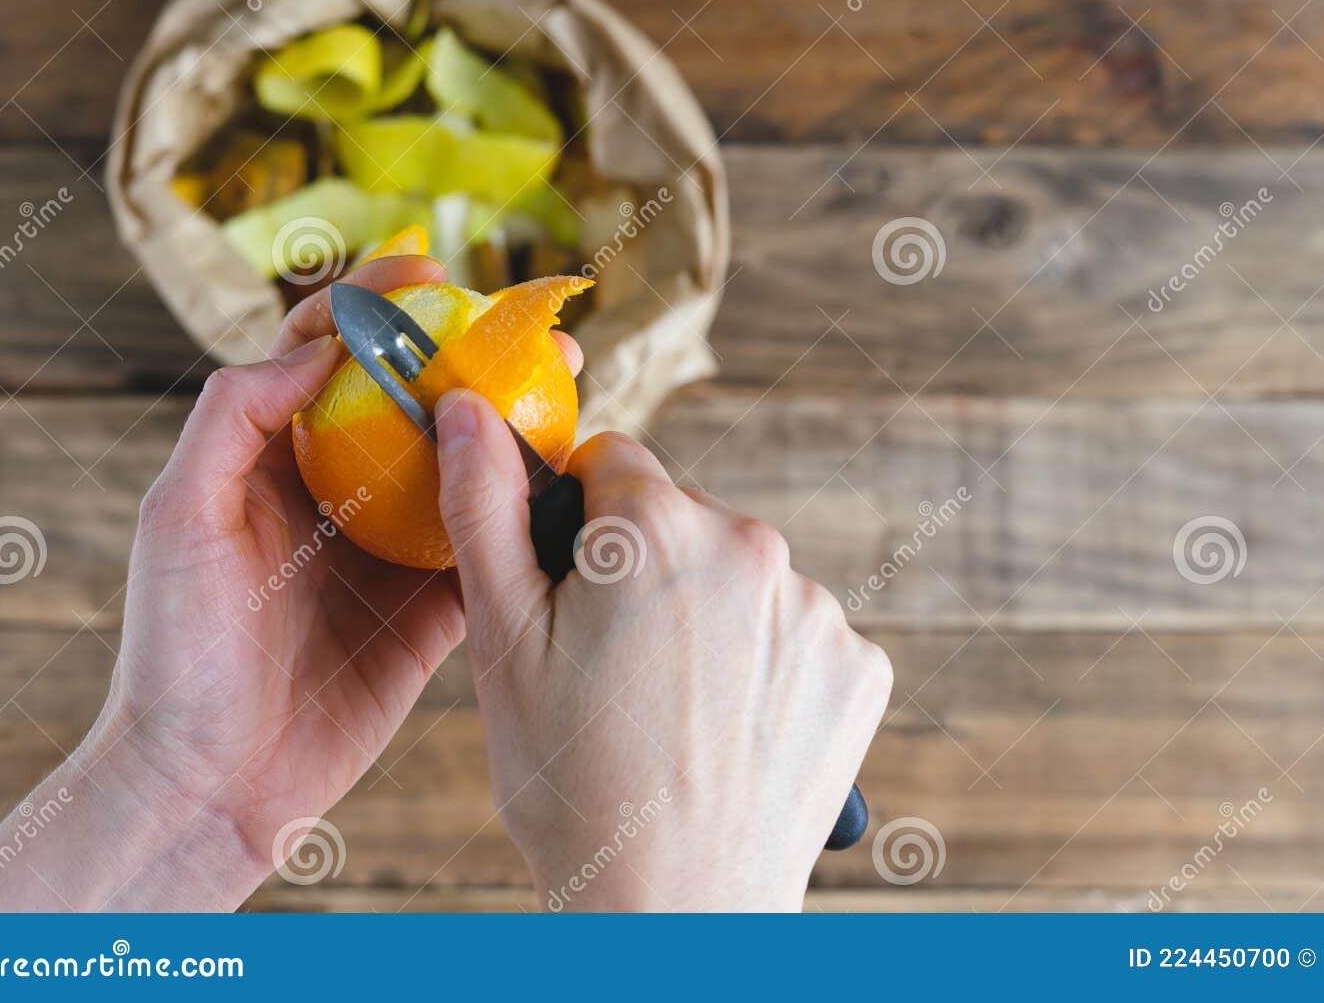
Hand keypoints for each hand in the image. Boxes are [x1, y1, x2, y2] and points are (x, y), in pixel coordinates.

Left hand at [0, 256, 581, 909]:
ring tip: (572, 392)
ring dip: (518, 427)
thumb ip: (235, 417)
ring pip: (465, 471)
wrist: (212, 781)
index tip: (429, 271)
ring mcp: (391, 552)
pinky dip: (530, 518)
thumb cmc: (177, 647)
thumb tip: (319, 344)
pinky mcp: (434, 612)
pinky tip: (571, 484)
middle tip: (531, 331)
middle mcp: (340, 493)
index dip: (375, 301)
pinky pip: (491, 551)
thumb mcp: (180, 515)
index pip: (327, 353)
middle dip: (474, 355)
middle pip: (416, 402)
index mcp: (275, 458)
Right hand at [432, 390, 891, 911]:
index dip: (577, 523)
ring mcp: (818, 610)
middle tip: (610, 669)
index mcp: (662, 527)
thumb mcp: (501, 644)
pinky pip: (794, 632)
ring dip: (706, 616)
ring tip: (670, 711)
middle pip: (681, 519)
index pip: (612, 462)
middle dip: (643, 569)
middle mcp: (758, 548)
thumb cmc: (573, 787)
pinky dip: (764, 665)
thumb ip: (483, 506)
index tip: (569, 593)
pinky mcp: (858, 665)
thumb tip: (465, 407)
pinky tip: (728, 729)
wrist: (674, 916)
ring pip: (739, 576)